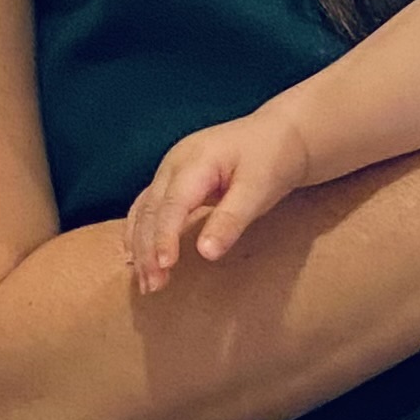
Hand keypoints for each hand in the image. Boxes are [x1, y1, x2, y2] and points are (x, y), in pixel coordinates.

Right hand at [124, 106, 312, 292]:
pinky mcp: (174, 181)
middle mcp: (175, 163)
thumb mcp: (260, 188)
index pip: (172, 204)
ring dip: (140, 246)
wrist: (282, 133)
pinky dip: (140, 233)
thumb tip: (206, 253)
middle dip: (148, 249)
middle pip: (151, 210)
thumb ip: (231, 219)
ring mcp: (171, 170)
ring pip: (144, 210)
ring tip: (146, 283)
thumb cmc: (273, 158)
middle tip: (153, 287)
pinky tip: (138, 258)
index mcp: (196, 160)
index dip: (164, 237)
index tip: (164, 268)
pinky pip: (148, 208)